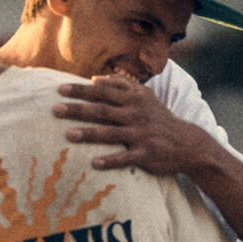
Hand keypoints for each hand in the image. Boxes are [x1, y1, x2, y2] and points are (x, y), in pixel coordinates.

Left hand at [53, 75, 219, 175]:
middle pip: (102, 110)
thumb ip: (120, 85)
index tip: (60, 88)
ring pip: (111, 133)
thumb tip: (94, 78)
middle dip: (78, 109)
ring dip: (89, 134)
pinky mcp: (146, 154)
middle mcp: (136, 114)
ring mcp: (141, 135)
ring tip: (68, 135)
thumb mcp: (144, 96)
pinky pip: (125, 158)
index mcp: (134, 99)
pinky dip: (110, 161)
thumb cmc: (159, 118)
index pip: (103, 91)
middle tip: (55, 109)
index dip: (82, 90)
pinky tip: (94, 163)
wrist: (188, 143)